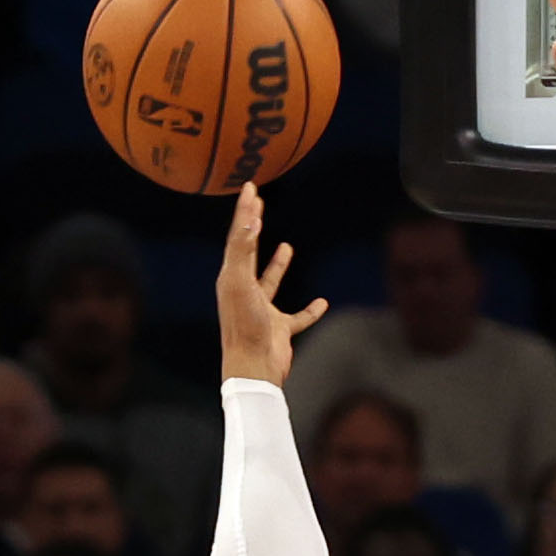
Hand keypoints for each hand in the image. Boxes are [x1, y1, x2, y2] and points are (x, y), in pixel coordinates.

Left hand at [218, 181, 327, 388]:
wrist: (252, 367)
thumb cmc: (243, 326)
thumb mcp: (239, 282)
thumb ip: (243, 250)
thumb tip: (250, 220)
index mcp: (232, 277)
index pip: (239, 236)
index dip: (245, 211)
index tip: (251, 188)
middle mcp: (244, 290)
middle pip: (249, 252)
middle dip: (253, 227)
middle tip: (258, 202)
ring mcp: (262, 310)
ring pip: (271, 281)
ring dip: (278, 264)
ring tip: (286, 246)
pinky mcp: (279, 329)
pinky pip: (298, 317)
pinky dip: (310, 310)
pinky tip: (322, 302)